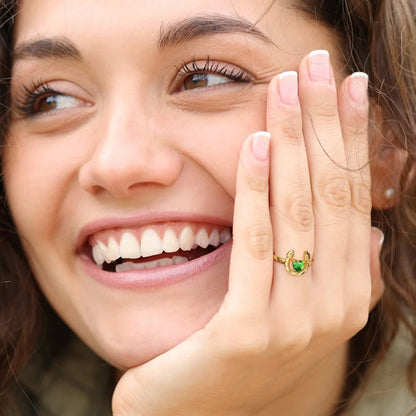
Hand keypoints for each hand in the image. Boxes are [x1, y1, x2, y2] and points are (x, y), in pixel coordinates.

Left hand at [112, 51, 379, 415]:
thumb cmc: (244, 356)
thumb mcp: (297, 312)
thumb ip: (341, 275)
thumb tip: (370, 232)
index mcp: (347, 296)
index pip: (353, 199)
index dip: (353, 139)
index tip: (347, 86)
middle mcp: (332, 308)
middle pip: (331, 196)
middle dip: (326, 124)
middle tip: (317, 65)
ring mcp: (293, 323)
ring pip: (299, 214)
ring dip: (295, 143)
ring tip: (288, 88)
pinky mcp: (245, 332)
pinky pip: (255, 246)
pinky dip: (257, 192)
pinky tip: (259, 144)